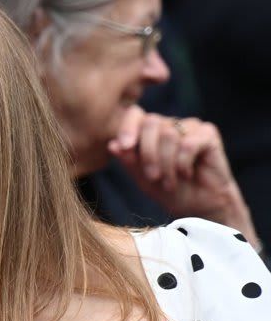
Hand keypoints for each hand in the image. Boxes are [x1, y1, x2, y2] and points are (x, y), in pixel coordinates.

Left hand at [109, 105, 260, 246]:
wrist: (200, 207)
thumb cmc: (170, 191)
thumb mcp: (142, 178)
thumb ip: (128, 160)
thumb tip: (112, 145)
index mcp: (149, 131)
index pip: (135, 114)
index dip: (128, 127)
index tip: (125, 146)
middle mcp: (169, 124)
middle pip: (151, 122)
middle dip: (148, 153)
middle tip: (153, 177)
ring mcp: (189, 126)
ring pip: (169, 135)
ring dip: (167, 164)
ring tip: (170, 183)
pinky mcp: (208, 134)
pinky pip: (188, 143)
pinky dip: (183, 163)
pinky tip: (186, 174)